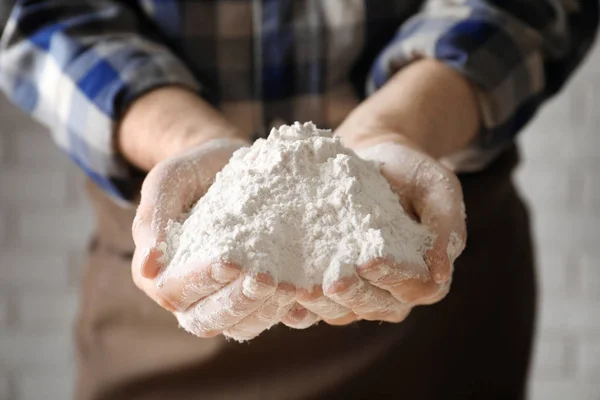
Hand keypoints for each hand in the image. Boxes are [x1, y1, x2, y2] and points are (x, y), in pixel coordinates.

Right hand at [121, 88, 299, 340]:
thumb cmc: (194, 170)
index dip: (200, 280)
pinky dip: (287, 312)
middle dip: (238, 301)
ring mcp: (223, 300)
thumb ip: (154, 217)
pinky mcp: (254, 298)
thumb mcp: (168, 181)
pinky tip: (306, 295)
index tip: (228, 261)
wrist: (229, 164)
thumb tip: (147, 268)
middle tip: (267, 280)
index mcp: (159, 274)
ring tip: (291, 287)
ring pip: (240, 325)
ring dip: (265, 311)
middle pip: (207, 319)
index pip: (174, 291)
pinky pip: (268, 317)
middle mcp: (189, 297)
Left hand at [292, 59, 477, 324]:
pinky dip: (294, 303)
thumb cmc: (408, 169)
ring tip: (299, 289)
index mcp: (425, 272)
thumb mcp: (437, 185)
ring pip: (341, 311)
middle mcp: (392, 290)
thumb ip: (446, 222)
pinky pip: (312, 302)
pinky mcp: (326, 281)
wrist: (371, 156)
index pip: (415, 287)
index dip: (393, 277)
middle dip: (353, 296)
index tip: (370, 260)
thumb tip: (441, 269)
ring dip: (319, 305)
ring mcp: (358, 289)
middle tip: (331, 282)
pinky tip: (278, 291)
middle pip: (375, 306)